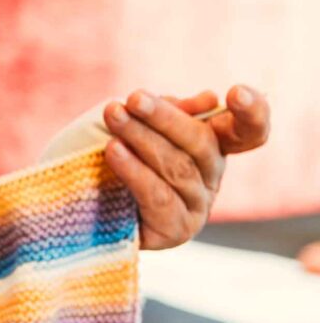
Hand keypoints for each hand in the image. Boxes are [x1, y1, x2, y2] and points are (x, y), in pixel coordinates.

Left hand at [102, 86, 267, 250]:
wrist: (71, 198)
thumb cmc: (106, 150)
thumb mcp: (136, 120)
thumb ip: (172, 111)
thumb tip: (210, 100)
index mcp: (213, 144)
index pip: (249, 130)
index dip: (252, 112)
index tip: (235, 92)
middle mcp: (212, 175)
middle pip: (201, 143)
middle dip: (164, 118)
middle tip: (133, 99)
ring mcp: (198, 205)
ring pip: (177, 167)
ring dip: (142, 138)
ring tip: (114, 117)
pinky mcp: (176, 230)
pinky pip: (158, 197)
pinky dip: (134, 171)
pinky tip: (113, 151)